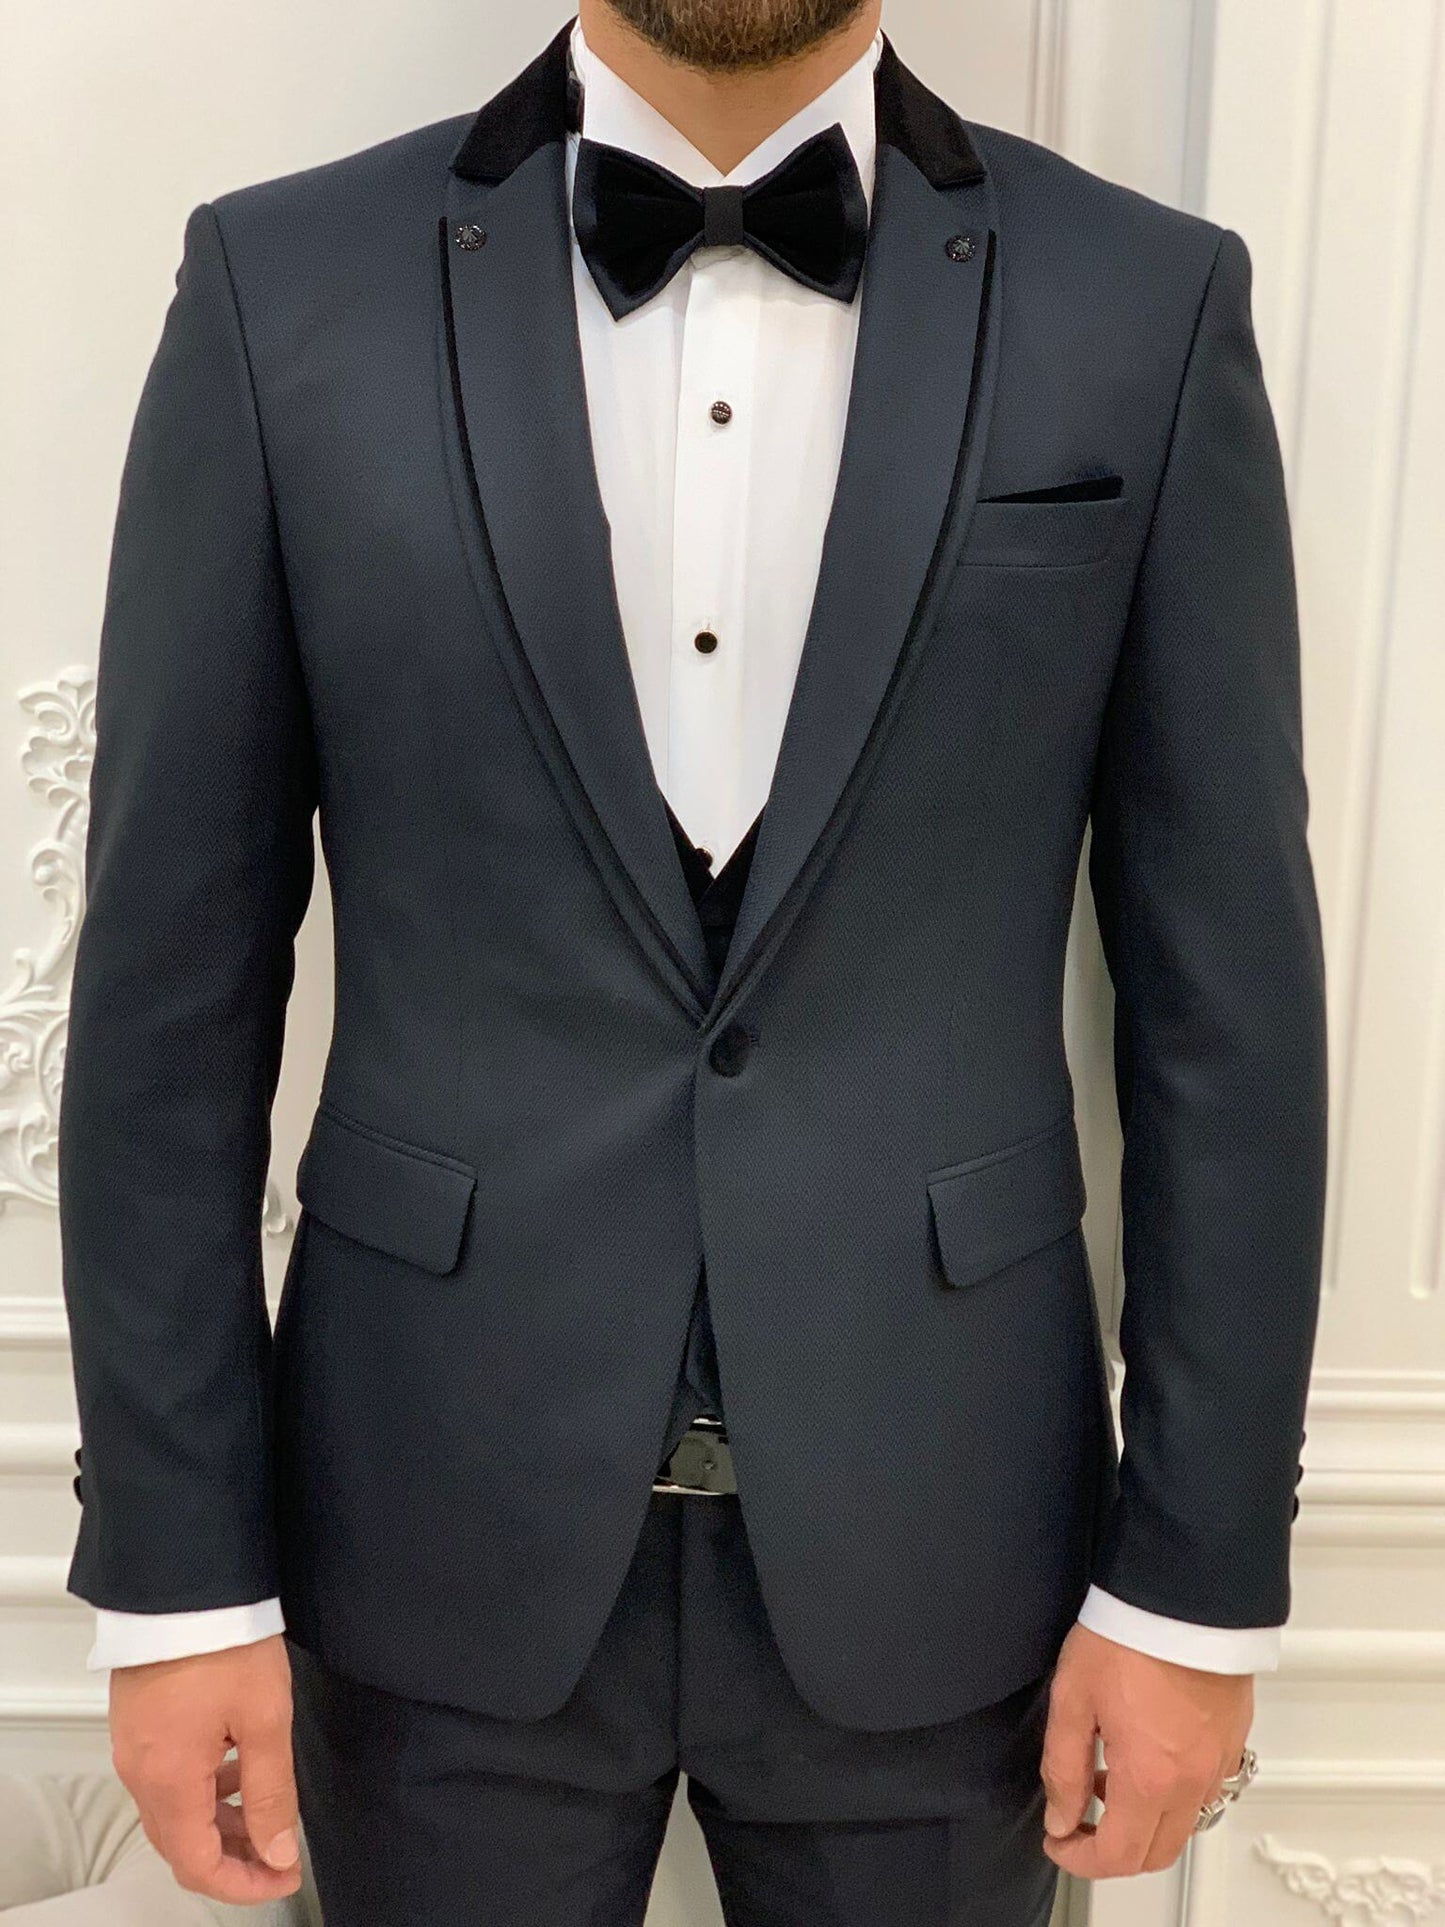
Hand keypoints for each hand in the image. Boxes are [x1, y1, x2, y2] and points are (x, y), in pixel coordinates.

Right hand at [109, 1633, 301, 1904]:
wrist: (185, 1585)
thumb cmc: (224, 1642)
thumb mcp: (265, 1720)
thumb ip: (271, 1793)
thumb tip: (277, 1851)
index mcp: (168, 1781)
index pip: (197, 1864)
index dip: (243, 1883)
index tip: (282, 1876)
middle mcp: (140, 1772)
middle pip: (181, 1843)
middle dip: (233, 1858)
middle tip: (279, 1855)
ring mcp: (134, 1747)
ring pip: (174, 1811)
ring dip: (218, 1823)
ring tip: (265, 1811)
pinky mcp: (138, 1723)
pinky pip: (167, 1778)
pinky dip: (202, 1789)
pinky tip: (237, 1767)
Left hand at [1040, 1622, 1253, 1878]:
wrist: (1182, 1596)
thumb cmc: (1127, 1638)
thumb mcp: (1073, 1701)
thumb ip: (1064, 1768)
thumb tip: (1061, 1818)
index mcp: (1149, 1779)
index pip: (1117, 1856)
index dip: (1080, 1859)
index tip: (1057, 1841)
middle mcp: (1192, 1783)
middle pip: (1155, 1853)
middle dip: (1112, 1851)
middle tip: (1078, 1819)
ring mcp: (1219, 1763)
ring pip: (1184, 1826)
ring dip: (1143, 1822)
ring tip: (1106, 1777)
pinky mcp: (1233, 1740)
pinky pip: (1205, 1792)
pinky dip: (1173, 1796)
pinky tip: (1145, 1757)